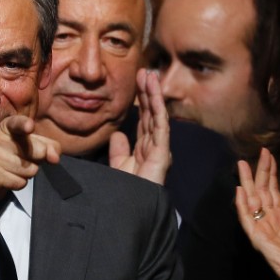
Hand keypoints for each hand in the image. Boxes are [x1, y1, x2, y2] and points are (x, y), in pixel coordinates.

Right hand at [0, 115, 60, 214]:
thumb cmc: (9, 155)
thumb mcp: (28, 144)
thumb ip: (48, 146)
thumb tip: (55, 158)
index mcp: (7, 127)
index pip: (17, 124)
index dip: (24, 125)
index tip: (29, 126)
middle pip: (37, 152)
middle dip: (36, 159)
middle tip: (21, 158)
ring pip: (30, 170)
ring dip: (26, 173)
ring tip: (12, 169)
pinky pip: (20, 183)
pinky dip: (18, 183)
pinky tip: (7, 177)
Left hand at [109, 68, 171, 184]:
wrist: (128, 209)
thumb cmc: (126, 191)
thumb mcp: (119, 167)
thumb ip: (119, 151)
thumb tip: (117, 134)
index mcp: (145, 148)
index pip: (144, 118)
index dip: (142, 100)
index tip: (138, 82)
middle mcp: (155, 146)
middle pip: (151, 113)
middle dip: (148, 92)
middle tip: (145, 71)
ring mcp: (159, 149)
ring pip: (157, 116)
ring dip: (154, 95)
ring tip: (151, 75)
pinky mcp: (161, 153)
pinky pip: (160, 127)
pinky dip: (158, 110)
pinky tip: (155, 95)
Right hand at [235, 148, 279, 279]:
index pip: (273, 191)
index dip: (271, 173)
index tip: (269, 156)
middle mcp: (268, 219)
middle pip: (260, 191)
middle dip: (258, 172)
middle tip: (256, 153)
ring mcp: (261, 227)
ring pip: (251, 201)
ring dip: (245, 183)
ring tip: (242, 165)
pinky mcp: (256, 237)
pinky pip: (246, 219)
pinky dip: (241, 205)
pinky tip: (239, 191)